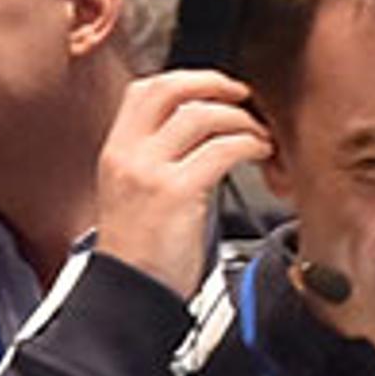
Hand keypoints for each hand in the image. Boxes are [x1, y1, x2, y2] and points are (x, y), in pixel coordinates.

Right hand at [92, 69, 271, 289]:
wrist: (129, 295)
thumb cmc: (140, 254)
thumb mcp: (133, 195)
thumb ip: (157, 160)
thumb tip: (203, 133)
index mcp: (115, 152)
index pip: (144, 90)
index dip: (184, 81)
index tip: (213, 90)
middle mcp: (127, 155)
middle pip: (170, 89)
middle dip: (213, 84)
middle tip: (242, 95)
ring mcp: (150, 172)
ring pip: (201, 115)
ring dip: (240, 119)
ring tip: (258, 136)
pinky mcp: (176, 193)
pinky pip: (222, 149)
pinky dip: (249, 144)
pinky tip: (259, 154)